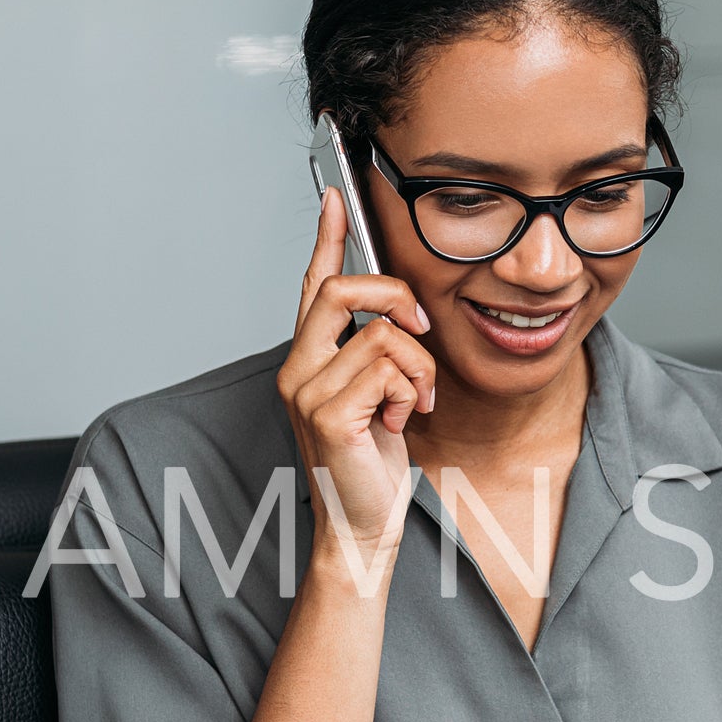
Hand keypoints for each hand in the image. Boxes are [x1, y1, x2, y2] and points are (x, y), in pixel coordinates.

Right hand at [276, 186, 435, 563]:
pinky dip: (412, 393)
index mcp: (310, 360)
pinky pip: (389, 370)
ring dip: (419, 369)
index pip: (314, 287)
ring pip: (383, 335)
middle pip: (344, 291)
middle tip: (422, 331)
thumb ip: (378, 354)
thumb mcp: (380, 397)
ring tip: (415, 403)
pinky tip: (402, 421)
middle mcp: (299, 369)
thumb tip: (401, 315)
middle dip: (397, 299)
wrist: (363, 524)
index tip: (335, 197)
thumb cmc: (371, 465)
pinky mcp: (329, 415)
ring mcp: (309, 392)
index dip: (326, 240)